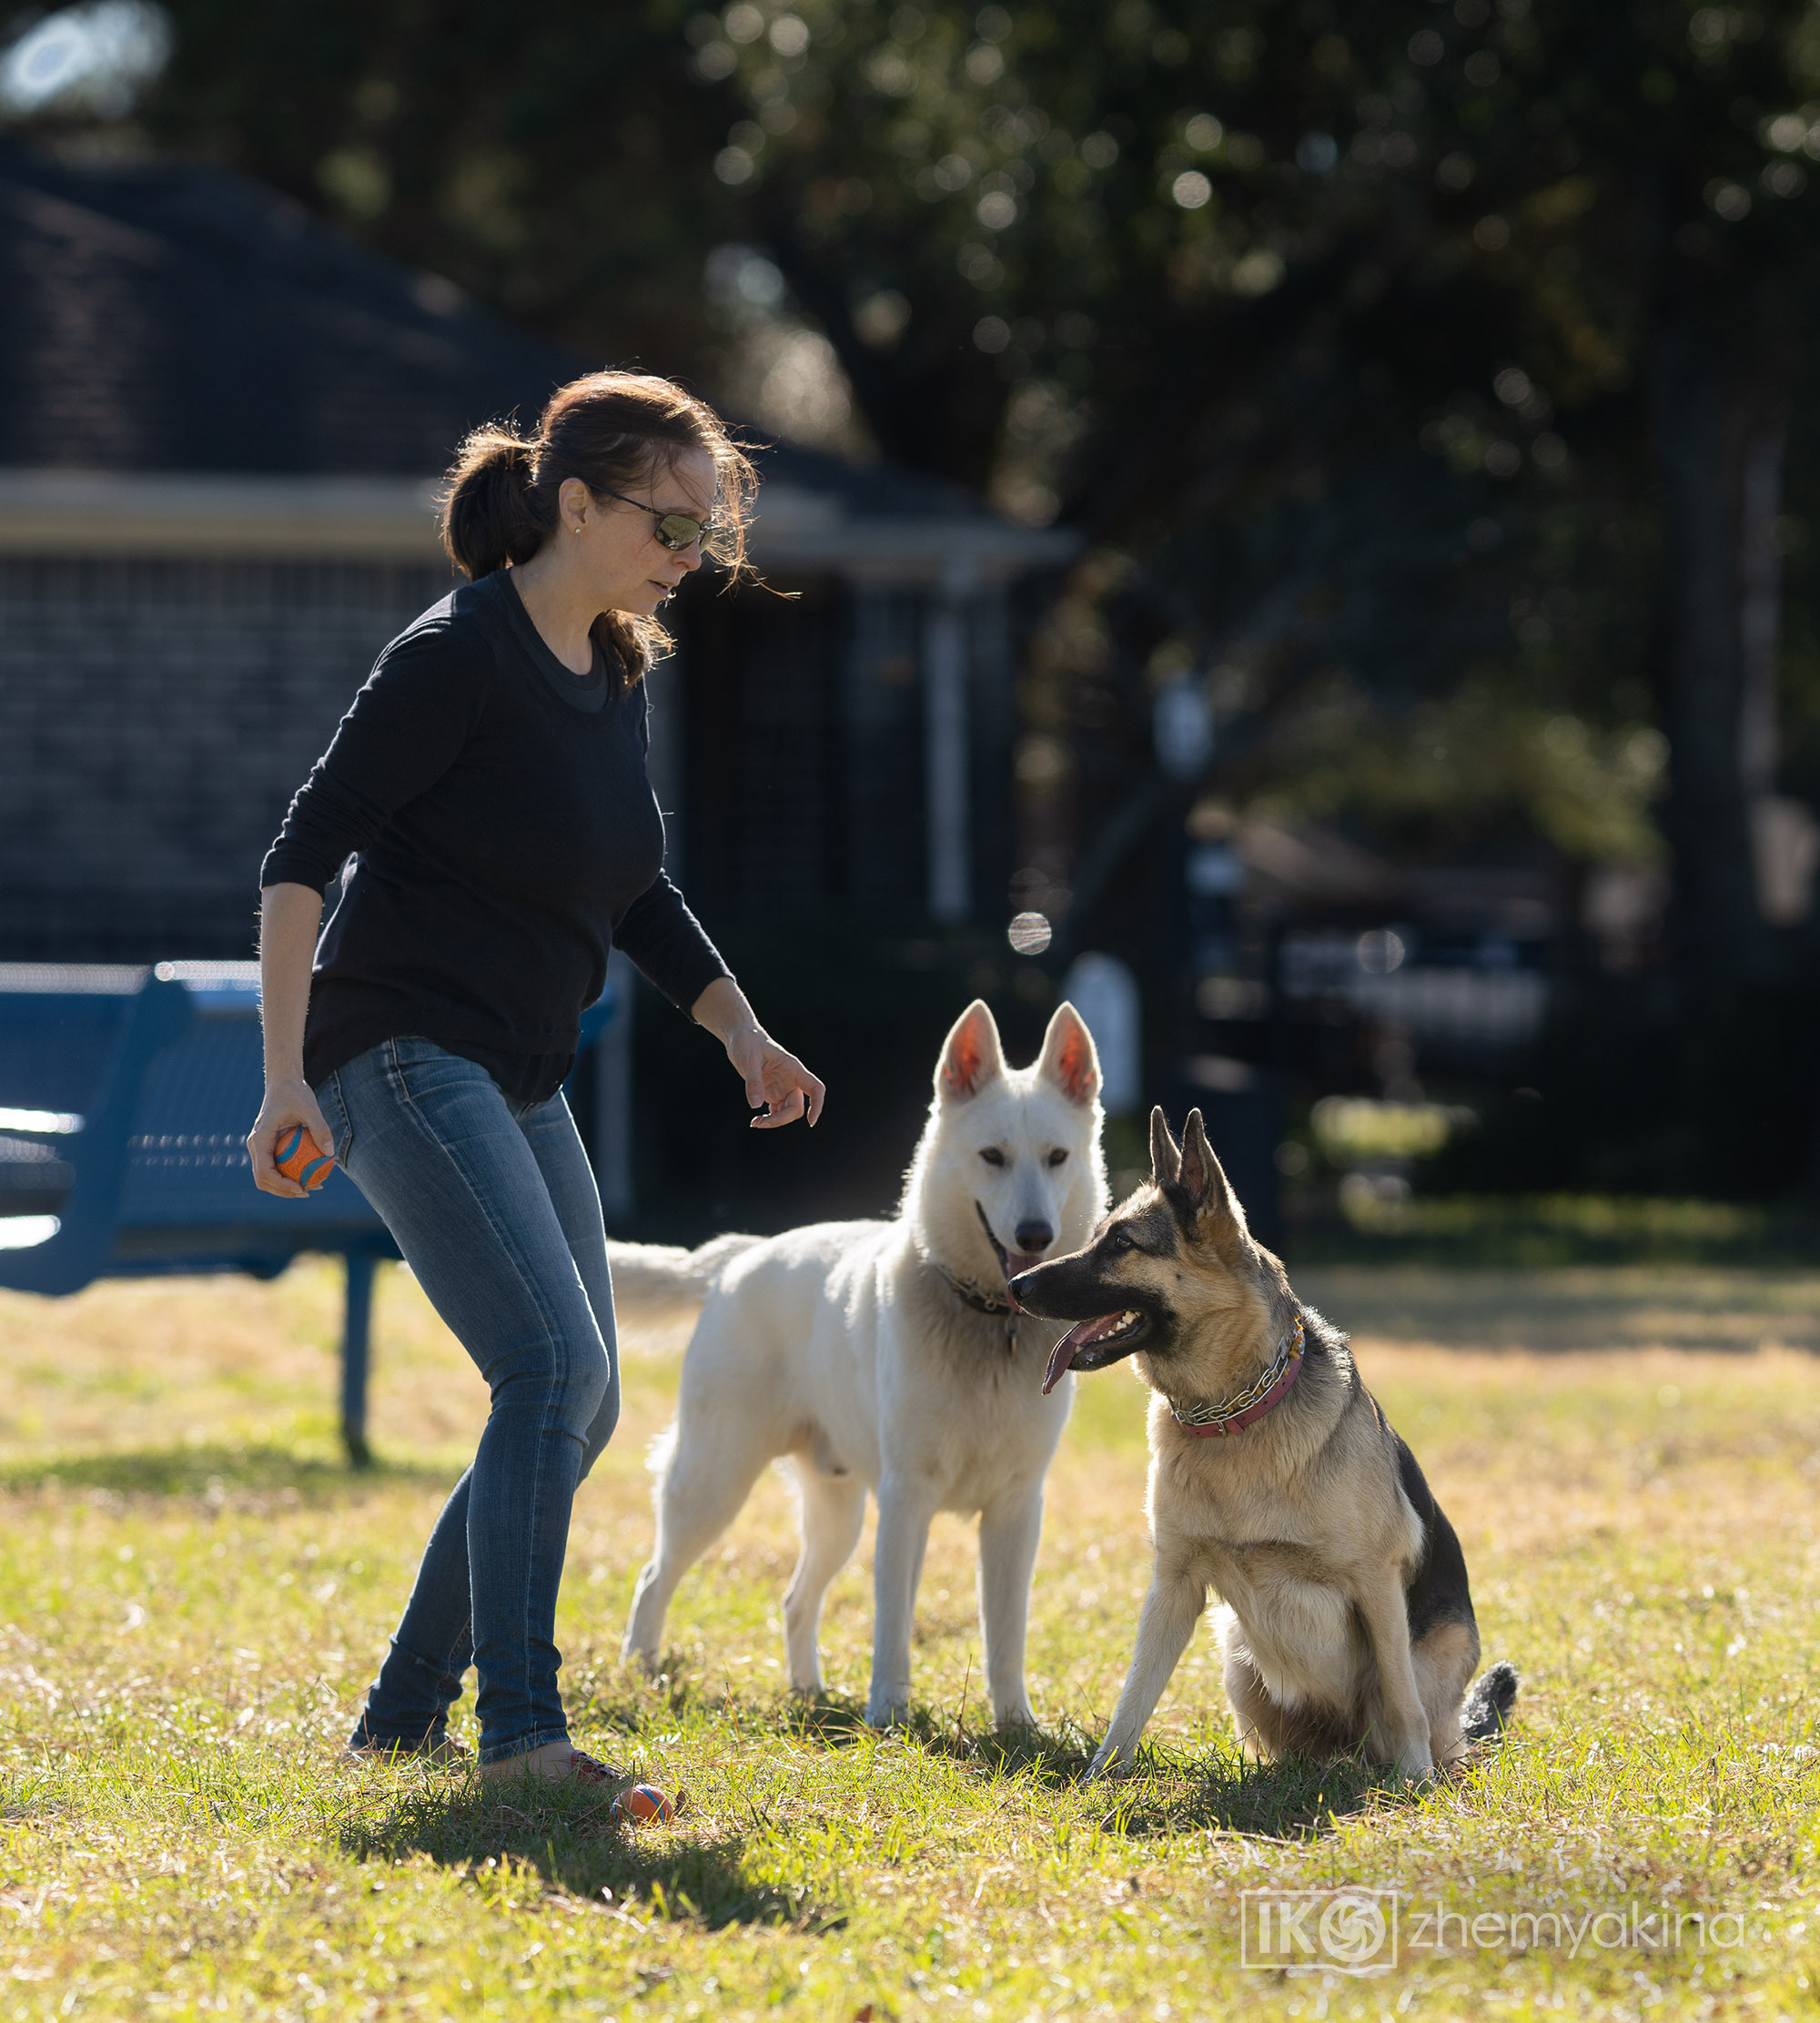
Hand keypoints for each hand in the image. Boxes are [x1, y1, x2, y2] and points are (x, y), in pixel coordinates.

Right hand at [247, 1075, 336, 1196]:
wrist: (283, 1082)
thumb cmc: (295, 1092)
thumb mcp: (311, 1108)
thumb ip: (320, 1129)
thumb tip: (330, 1153)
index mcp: (260, 1138)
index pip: (264, 1171)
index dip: (281, 1185)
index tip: (302, 1188)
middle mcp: (255, 1145)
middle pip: (262, 1179)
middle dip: (284, 1191)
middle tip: (309, 1191)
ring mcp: (260, 1147)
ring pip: (267, 1176)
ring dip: (286, 1186)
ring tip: (313, 1186)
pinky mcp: (268, 1146)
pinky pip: (276, 1166)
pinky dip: (289, 1174)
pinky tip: (311, 1174)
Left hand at [724, 1022, 825, 1129]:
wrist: (740, 1037)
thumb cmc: (747, 1042)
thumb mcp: (748, 1060)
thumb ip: (753, 1081)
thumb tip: (755, 1106)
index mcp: (793, 1069)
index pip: (815, 1088)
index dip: (817, 1105)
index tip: (811, 1122)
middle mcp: (791, 1080)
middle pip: (796, 1107)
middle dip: (781, 1119)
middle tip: (758, 1123)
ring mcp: (782, 1088)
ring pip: (787, 1112)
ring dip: (774, 1121)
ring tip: (755, 1123)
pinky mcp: (772, 1092)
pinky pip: (777, 1112)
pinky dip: (769, 1119)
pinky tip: (756, 1120)